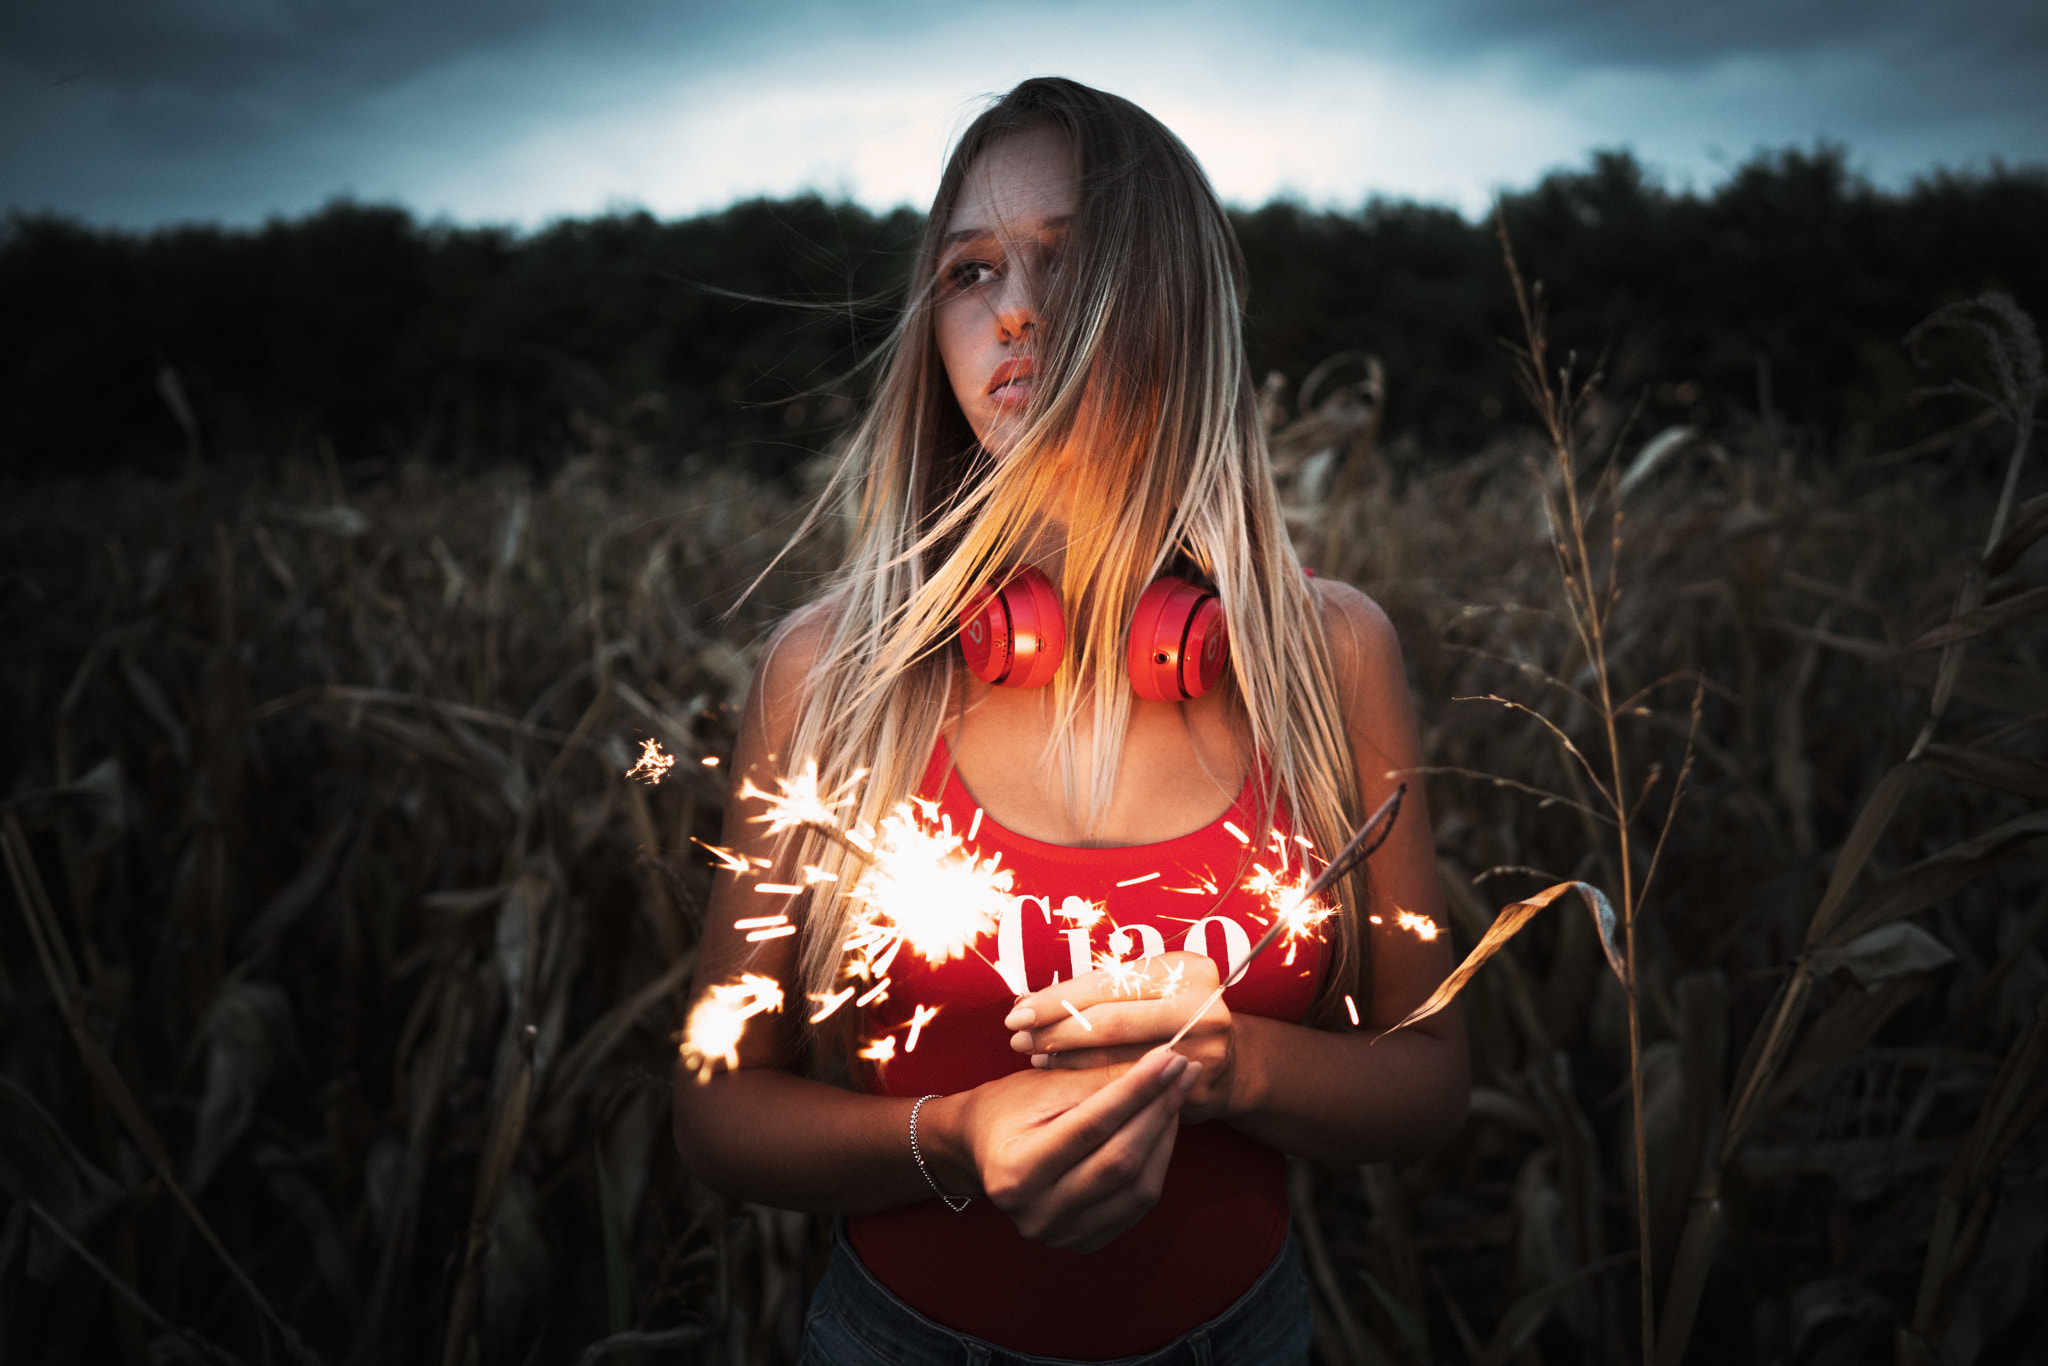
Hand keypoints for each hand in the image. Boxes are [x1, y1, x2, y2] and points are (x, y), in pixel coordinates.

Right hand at [943, 1046, 1199, 1252]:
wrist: (981, 1149)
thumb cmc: (1010, 1106)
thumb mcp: (1045, 1083)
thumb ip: (1100, 1078)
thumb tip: (1162, 1063)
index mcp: (1017, 1170)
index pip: (1092, 1126)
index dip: (1137, 1090)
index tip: (1170, 1058)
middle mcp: (1037, 1213)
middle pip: (1120, 1161)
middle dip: (1159, 1110)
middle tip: (1184, 1070)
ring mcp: (1061, 1235)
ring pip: (1138, 1189)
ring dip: (1165, 1138)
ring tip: (1175, 1096)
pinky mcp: (1083, 1242)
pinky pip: (1136, 1205)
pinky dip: (1156, 1164)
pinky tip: (1161, 1130)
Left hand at [1003, 952, 1235, 1123]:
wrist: (1227, 1061)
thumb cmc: (1169, 1014)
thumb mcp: (1148, 988)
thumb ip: (1101, 990)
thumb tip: (1027, 1001)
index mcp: (1188, 969)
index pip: (1109, 983)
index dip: (1059, 998)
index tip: (1019, 1010)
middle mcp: (1203, 1006)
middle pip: (1111, 1021)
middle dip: (1056, 1030)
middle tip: (1017, 1037)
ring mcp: (1204, 1050)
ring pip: (1115, 1057)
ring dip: (1066, 1057)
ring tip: (1034, 1054)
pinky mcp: (1193, 1089)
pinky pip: (1127, 1087)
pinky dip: (1087, 1081)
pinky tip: (1061, 1076)